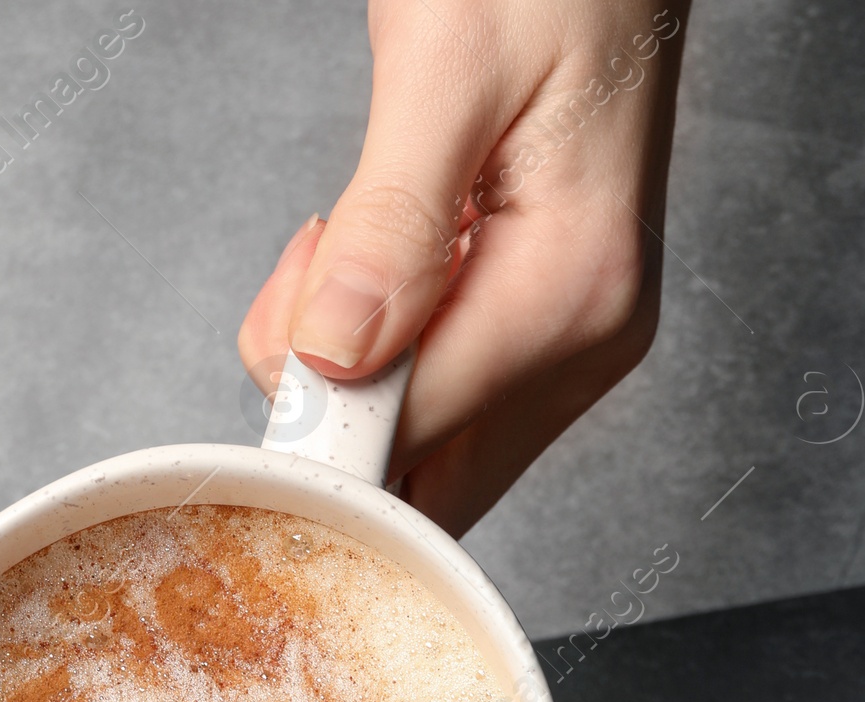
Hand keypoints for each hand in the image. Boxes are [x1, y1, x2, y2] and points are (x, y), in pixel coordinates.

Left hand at [238, 1, 688, 533]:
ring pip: (428, 442)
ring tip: (348, 237)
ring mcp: (570, 341)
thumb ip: (391, 222)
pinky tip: (379, 256)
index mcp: (574, 293)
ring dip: (351, 370)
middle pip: (429, 474)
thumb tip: (334, 354)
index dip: (326, 410)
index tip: (279, 331)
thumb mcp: (447, 65)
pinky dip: (380, 347)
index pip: (421, 433)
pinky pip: (441, 391)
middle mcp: (585, 340)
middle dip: (335, 407)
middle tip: (309, 275)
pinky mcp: (544, 325)